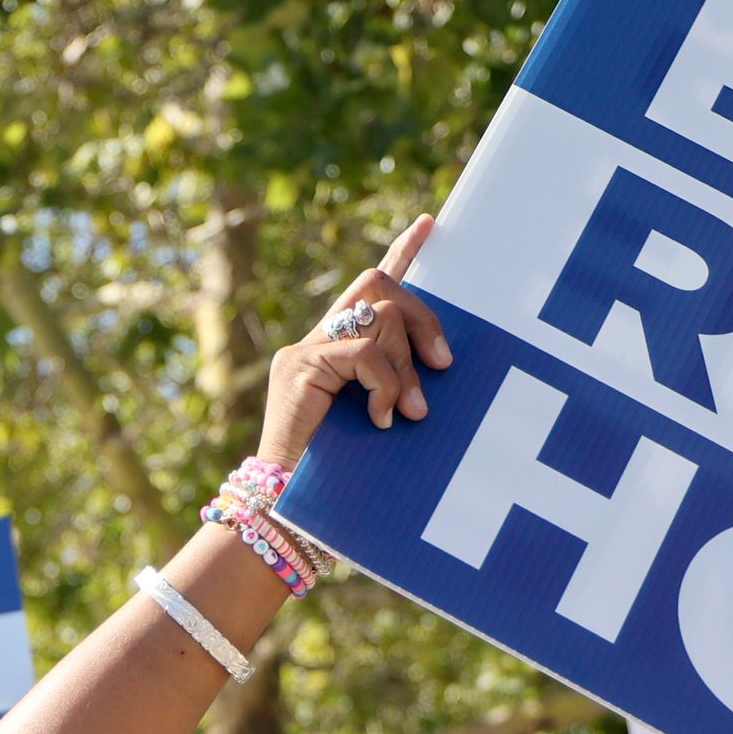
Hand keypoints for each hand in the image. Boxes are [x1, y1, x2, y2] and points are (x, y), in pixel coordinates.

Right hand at [256, 216, 456, 468]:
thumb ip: (398, 387)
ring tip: (409, 412)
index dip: (402, 253)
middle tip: (444, 365)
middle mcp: (318, 340)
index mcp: (340, 351)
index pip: (371, 288)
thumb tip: (439, 368)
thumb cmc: (343, 477)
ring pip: (379, 318)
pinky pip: (364, 353)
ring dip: (406, 366)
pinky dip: (384, 385)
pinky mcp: (299, 366)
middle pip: (380, 287)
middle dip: (424, 319)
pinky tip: (380, 418)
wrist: (288, 509)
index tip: (429, 224)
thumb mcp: (383, 420)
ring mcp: (305, 351)